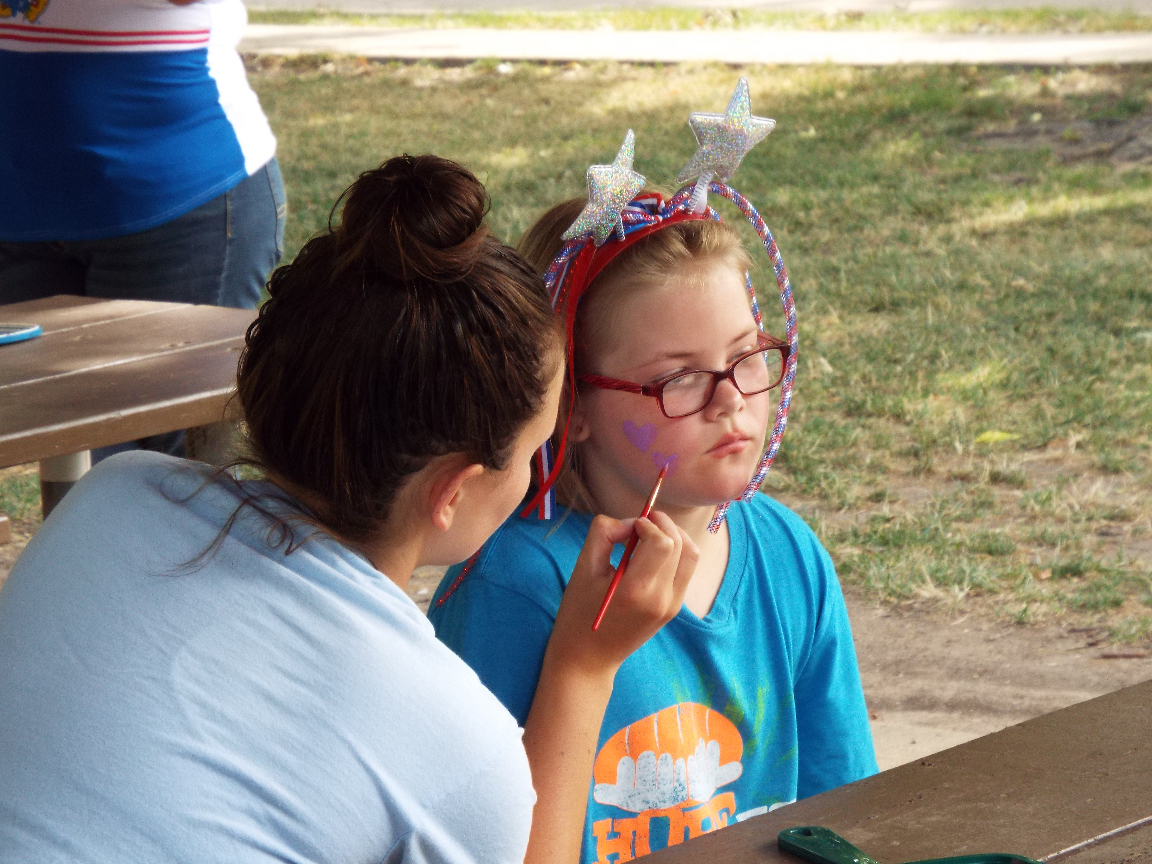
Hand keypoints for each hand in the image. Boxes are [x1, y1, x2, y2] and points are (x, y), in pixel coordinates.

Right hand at [546, 512, 697, 678]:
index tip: (628, 525)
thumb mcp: (582, 568)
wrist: (588, 658)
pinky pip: (685, 570)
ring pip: (691, 555)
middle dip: (662, 524)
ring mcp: (672, 606)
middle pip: (680, 544)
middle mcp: (661, 599)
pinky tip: (653, 553)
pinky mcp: (674, 609)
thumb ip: (604, 534)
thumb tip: (628, 522)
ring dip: (674, 536)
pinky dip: (675, 552)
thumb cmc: (578, 613)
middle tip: (640, 522)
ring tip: (650, 533)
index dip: (647, 524)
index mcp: (636, 591)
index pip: (662, 542)